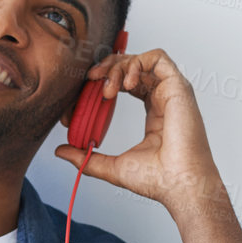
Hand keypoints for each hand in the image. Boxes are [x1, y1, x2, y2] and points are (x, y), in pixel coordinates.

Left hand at [54, 47, 225, 215]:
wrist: (180, 185)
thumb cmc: (158, 179)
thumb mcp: (111, 166)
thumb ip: (86, 157)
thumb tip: (61, 151)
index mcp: (153, 113)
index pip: (127, 84)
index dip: (105, 81)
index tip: (86, 91)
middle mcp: (164, 98)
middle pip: (133, 66)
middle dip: (108, 67)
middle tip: (91, 79)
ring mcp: (172, 91)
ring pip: (142, 59)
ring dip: (119, 66)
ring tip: (108, 89)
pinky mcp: (178, 87)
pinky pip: (157, 58)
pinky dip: (136, 63)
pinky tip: (125, 84)